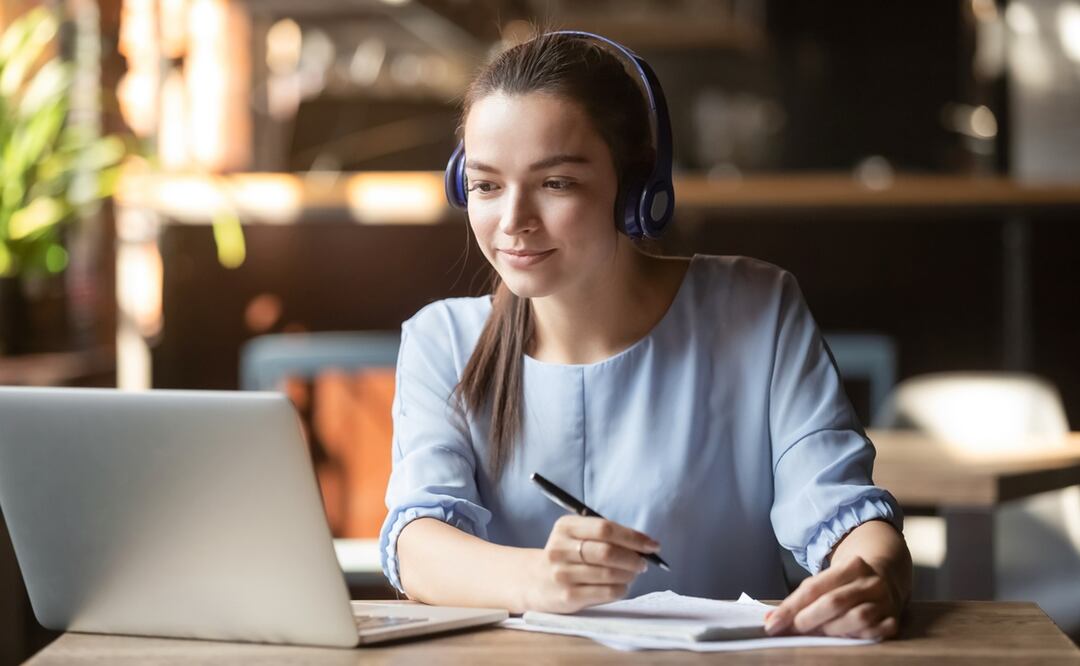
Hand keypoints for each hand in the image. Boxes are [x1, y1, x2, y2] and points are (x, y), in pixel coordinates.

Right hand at [522, 515, 659, 612]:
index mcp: (565, 527)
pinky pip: (606, 592)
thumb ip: (605, 535)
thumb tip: (645, 544)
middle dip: (633, 558)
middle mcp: (560, 549)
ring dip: (629, 574)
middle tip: (643, 563)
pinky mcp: (568, 596)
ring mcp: (562, 574)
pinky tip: (621, 585)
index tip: (652, 544)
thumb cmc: (566, 554)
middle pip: (607, 552)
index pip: (605, 528)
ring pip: (609, 574)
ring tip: (633, 574)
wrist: (534, 580)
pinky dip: (621, 589)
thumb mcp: (576, 535)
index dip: (633, 537)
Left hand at [764, 555, 901, 639]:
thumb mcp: (827, 580)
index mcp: (852, 566)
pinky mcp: (894, 620)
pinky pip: (874, 633)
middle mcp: (870, 582)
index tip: (773, 623)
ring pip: (856, 618)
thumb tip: (772, 619)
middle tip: (793, 629)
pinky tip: (844, 638)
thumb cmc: (847, 583)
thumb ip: (801, 599)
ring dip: (832, 630)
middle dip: (808, 619)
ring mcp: (885, 601)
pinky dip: (856, 637)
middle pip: (834, 602)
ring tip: (819, 633)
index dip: (791, 607)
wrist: (887, 577)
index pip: (814, 587)